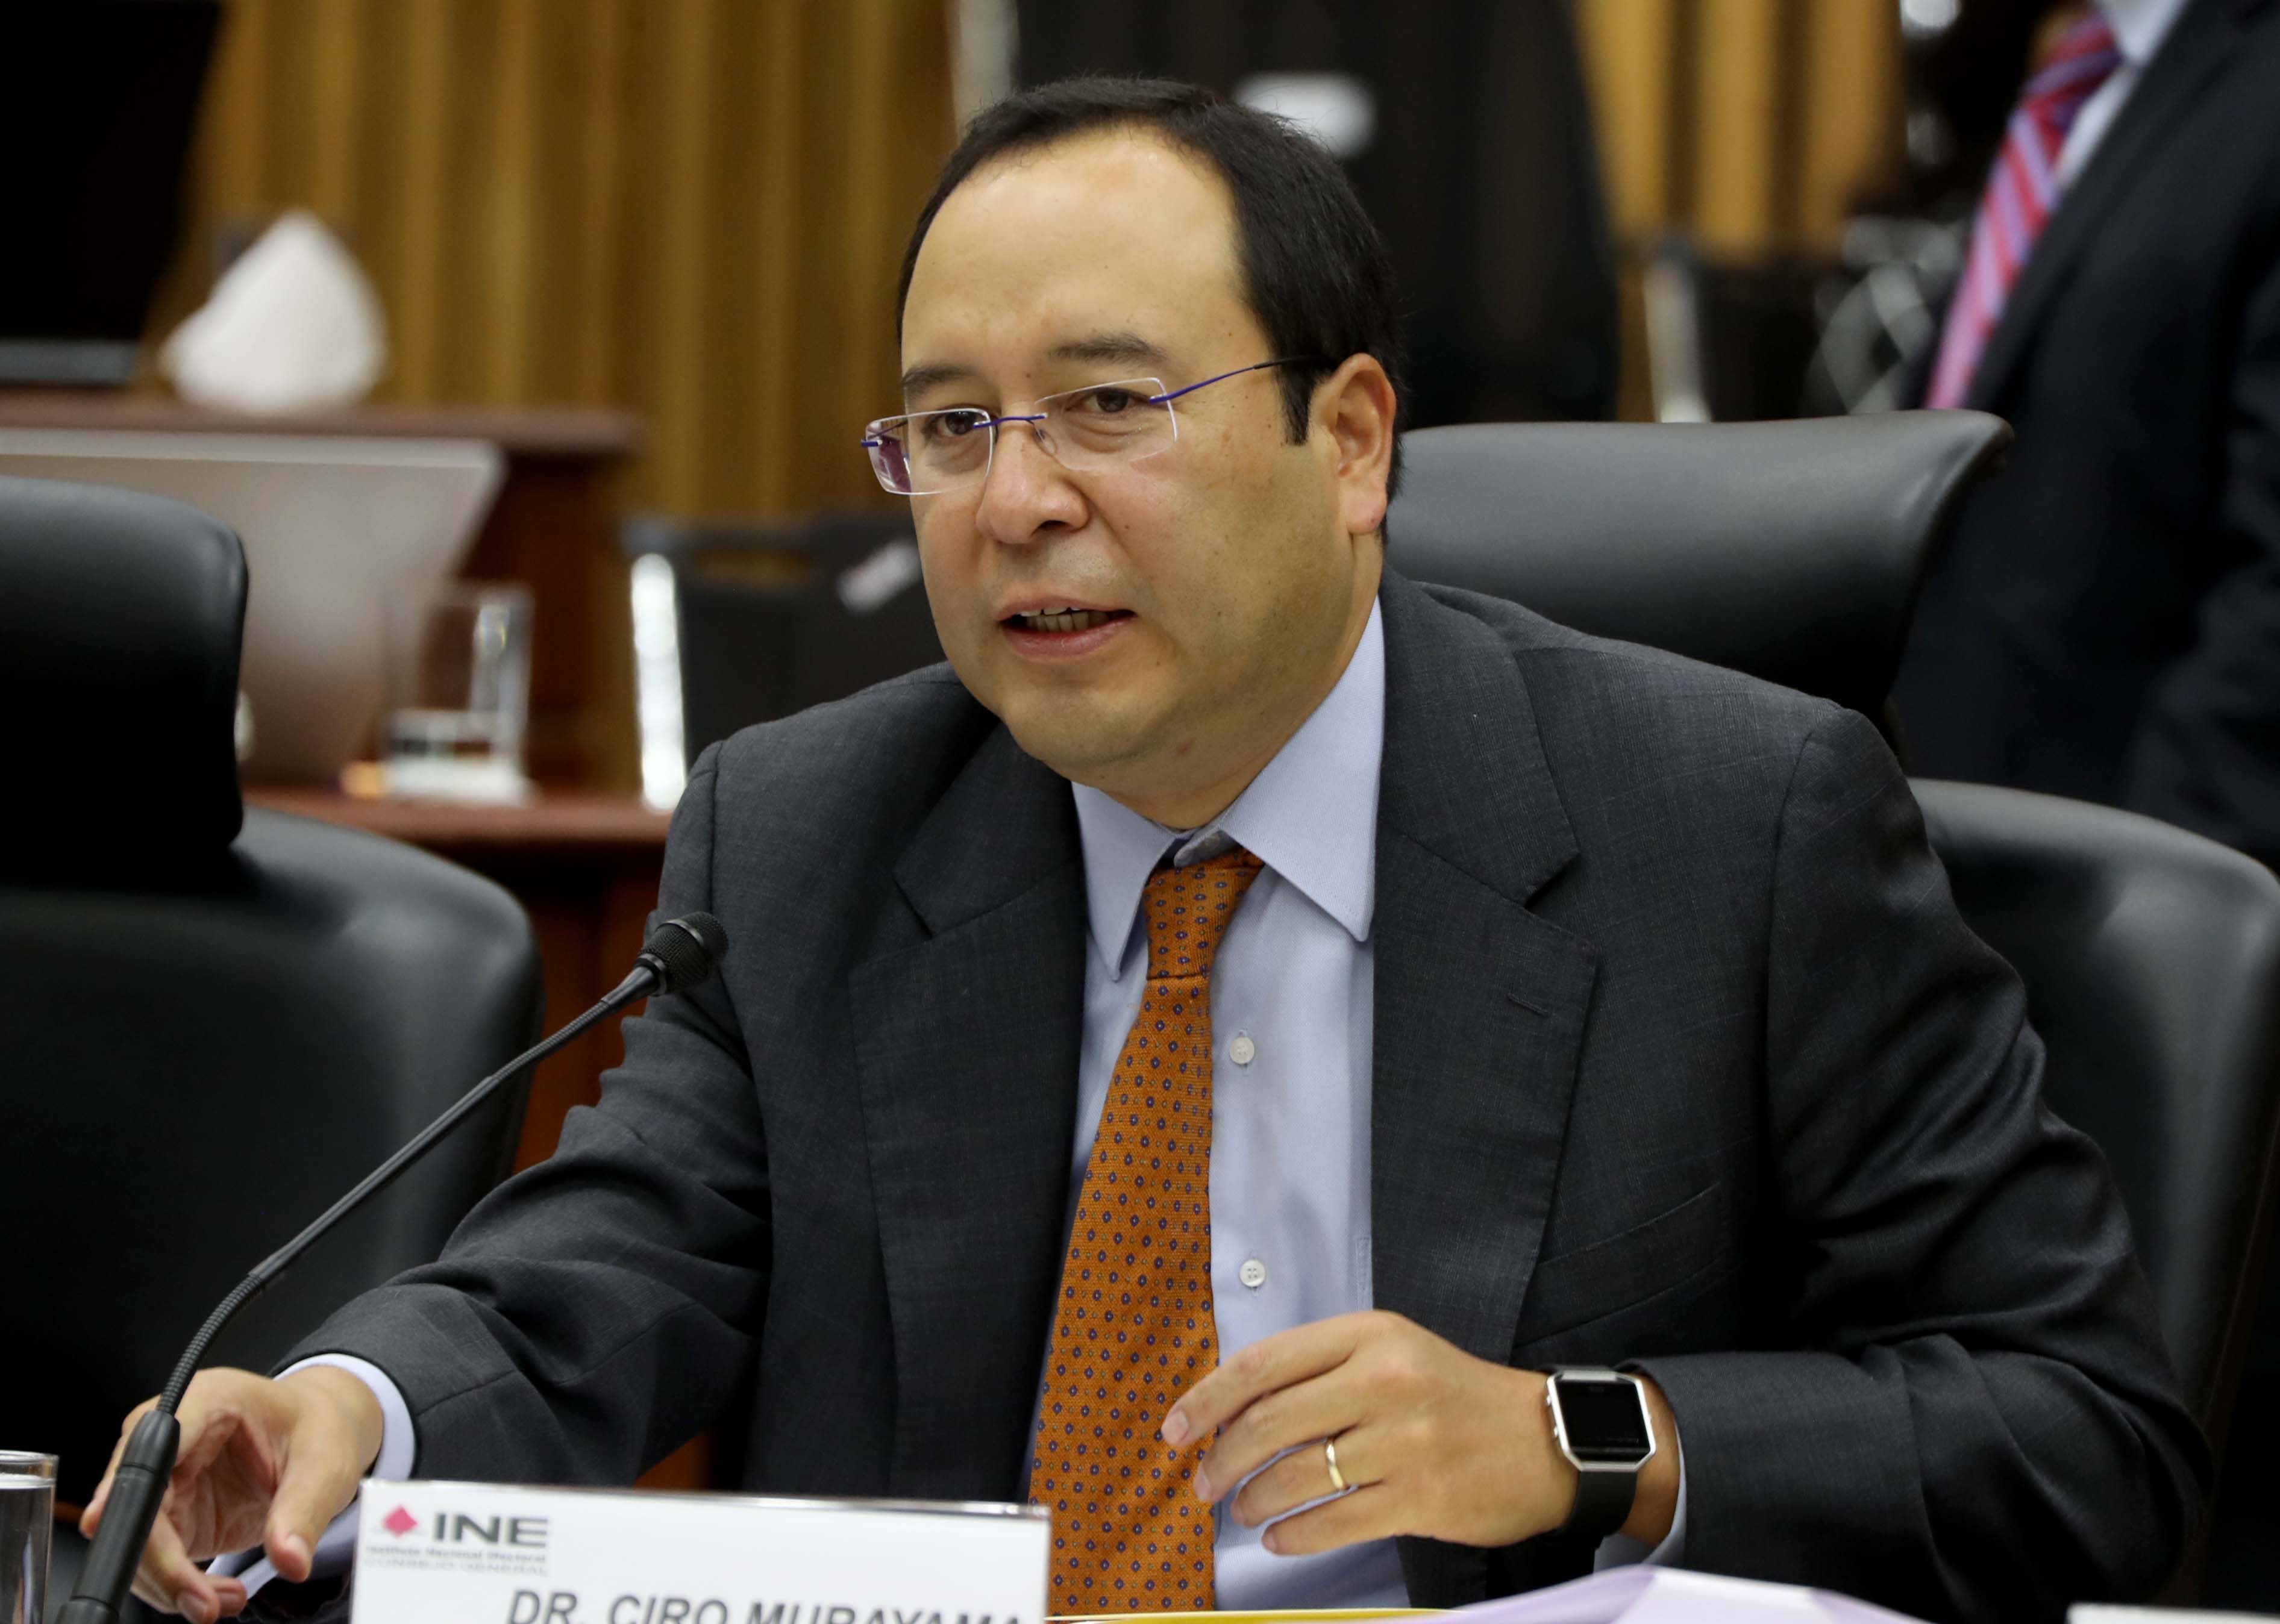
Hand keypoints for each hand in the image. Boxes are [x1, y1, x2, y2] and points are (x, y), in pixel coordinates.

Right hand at [80, 1366, 384, 1622]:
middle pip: (134, 1506)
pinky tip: (215, 1597)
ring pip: (136, 1542)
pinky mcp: (172, 1517)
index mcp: (206, 1402)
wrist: (322, 1433)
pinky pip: (155, 1560)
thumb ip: (305, 1508)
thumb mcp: (327, 1462)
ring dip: (171, 1585)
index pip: (150, 1449)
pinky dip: (179, 1587)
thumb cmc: (319, 1428)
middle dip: (160, 1564)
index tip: (107, 1529)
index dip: (120, 1490)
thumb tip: (290, 1559)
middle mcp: (172, 1441)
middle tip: (203, 1604)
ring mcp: (167, 1481)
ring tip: (223, 1602)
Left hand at [1161, 1310, 1676, 1556]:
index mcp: (1369, 1334)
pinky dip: (1294, 1536)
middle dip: (1221, 1458)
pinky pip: (1334, 1522)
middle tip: (1203, 1482)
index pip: (1263, 1364)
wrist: (1545, 1441)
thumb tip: (1235, 1409)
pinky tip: (1280, 1538)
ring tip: (1241, 1510)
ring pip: (1296, 1476)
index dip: (1206, 1399)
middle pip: (1269, 1423)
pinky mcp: (1421, 1497)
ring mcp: (1404, 1441)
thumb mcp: (1391, 1353)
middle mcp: (1383, 1380)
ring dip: (1253, 1499)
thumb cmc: (1454, 1395)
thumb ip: (1321, 1370)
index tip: (1174, 1428)